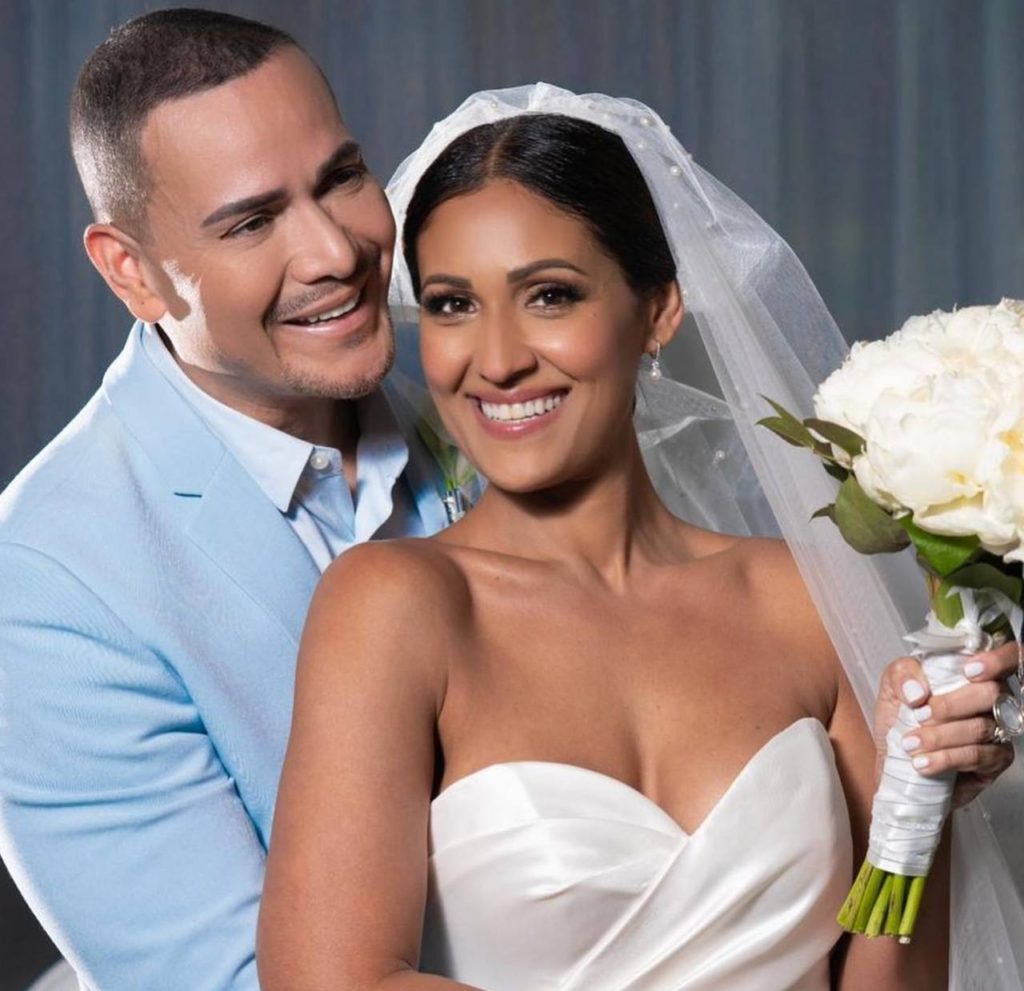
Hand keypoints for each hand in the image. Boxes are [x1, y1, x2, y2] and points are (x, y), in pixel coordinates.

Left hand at [874, 642, 1018, 808]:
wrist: (896, 763)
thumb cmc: (899, 721)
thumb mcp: (891, 689)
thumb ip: (901, 674)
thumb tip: (918, 690)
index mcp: (971, 674)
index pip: (1005, 655)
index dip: (997, 659)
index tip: (969, 671)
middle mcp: (991, 699)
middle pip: (991, 692)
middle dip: (951, 705)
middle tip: (920, 715)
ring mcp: (998, 729)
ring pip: (980, 727)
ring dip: (939, 736)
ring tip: (911, 744)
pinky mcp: (996, 759)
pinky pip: (978, 756)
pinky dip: (946, 759)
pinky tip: (924, 763)